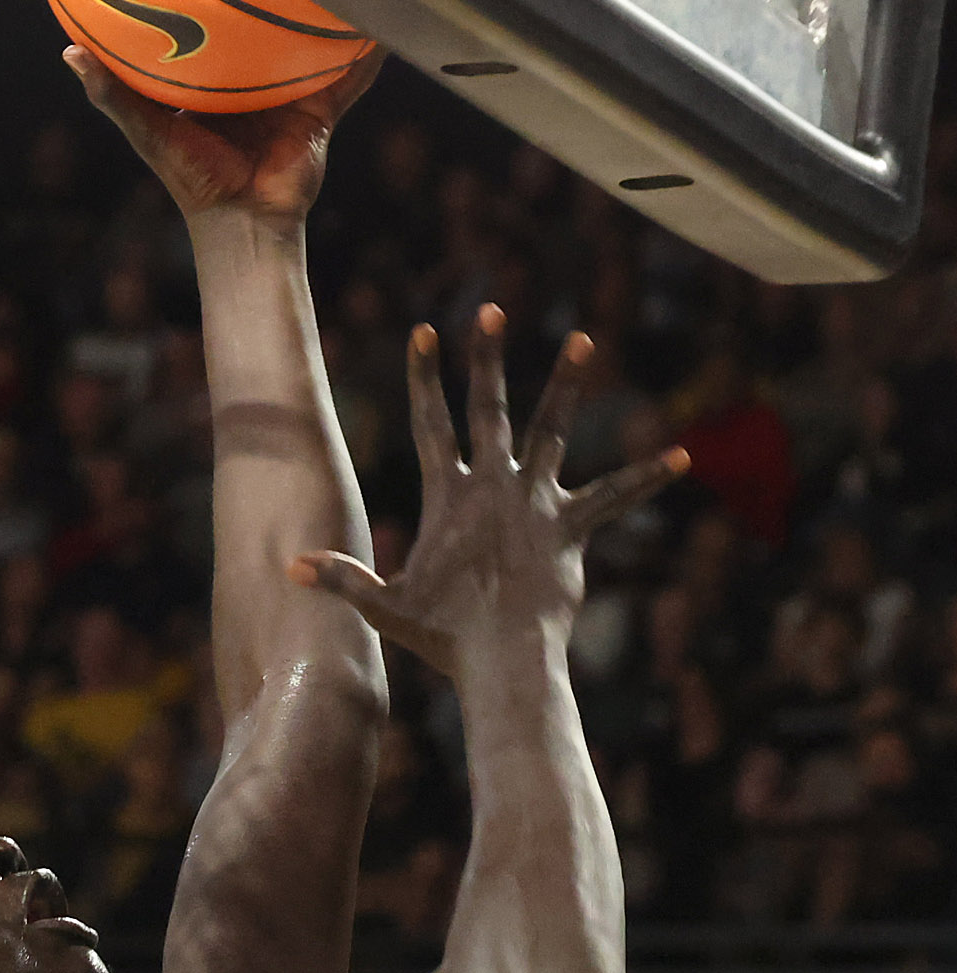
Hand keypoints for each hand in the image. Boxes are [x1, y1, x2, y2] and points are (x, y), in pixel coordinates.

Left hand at [66, 44, 379, 224]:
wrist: (241, 220)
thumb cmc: (190, 177)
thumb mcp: (147, 130)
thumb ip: (112, 93)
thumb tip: (70, 53)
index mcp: (214, 79)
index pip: (214, 27)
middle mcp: (255, 80)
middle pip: (268, 28)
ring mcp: (291, 92)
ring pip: (312, 43)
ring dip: (327, 14)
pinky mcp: (322, 109)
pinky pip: (349, 76)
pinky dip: (365, 52)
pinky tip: (385, 22)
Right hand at [290, 305, 683, 671]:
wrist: (503, 659)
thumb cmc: (442, 636)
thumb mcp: (384, 606)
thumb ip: (342, 579)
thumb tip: (290, 568)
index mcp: (448, 498)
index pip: (430, 425)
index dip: (424, 377)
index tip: (425, 332)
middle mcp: (492, 487)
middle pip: (487, 410)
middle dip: (485, 360)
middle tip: (489, 313)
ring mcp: (535, 503)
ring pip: (551, 431)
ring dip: (566, 383)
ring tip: (581, 339)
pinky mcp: (571, 528)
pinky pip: (614, 497)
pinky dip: (646, 477)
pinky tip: (681, 456)